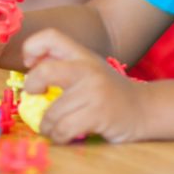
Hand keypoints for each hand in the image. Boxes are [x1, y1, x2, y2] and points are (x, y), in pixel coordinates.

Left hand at [22, 29, 147, 143]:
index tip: (30, 65)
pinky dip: (58, 137)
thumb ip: (63, 66)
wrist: (144, 108)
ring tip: (54, 127)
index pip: (51, 36)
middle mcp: (87, 67)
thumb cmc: (108, 91)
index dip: (32, 47)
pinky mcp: (98, 114)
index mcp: (82, 54)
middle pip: (45, 71)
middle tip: (35, 95)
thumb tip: (30, 71)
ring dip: (47, 126)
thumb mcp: (88, 70)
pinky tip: (64, 135)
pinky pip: (63, 129)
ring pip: (51, 112)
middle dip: (32, 87)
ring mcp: (93, 90)